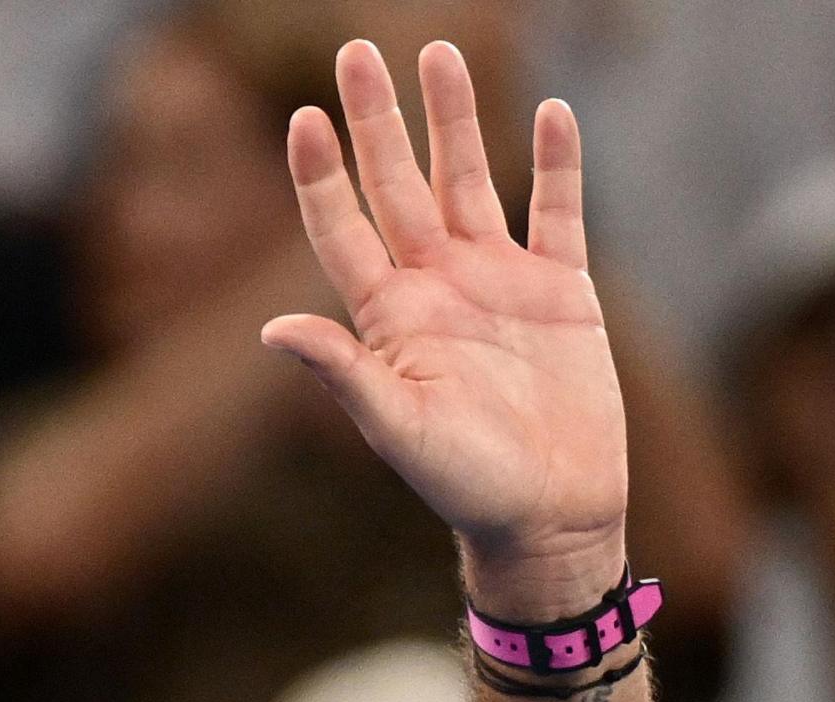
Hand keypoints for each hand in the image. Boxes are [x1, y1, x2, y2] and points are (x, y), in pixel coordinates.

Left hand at [261, 40, 627, 614]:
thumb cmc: (465, 488)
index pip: (343, 228)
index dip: (322, 174)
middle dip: (378, 119)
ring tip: (442, 50)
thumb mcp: (397, 430)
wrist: (550, 518)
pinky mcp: (562, 291)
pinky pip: (559, 212)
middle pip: (399, 184)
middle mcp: (438, 286)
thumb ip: (343, 372)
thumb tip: (272, 330)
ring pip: (471, 179)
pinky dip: (559, 164)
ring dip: (456, 119)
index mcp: (390, 317)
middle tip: (356, 51)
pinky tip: (553, 112)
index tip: (303, 118)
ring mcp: (500, 282)